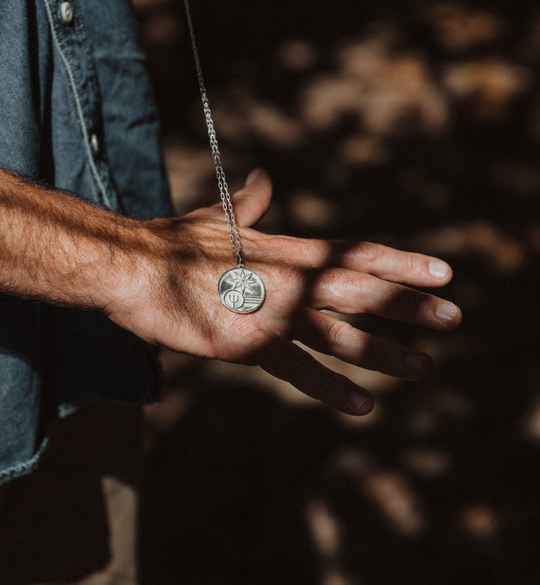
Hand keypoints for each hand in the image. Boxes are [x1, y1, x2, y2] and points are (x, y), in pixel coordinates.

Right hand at [106, 170, 461, 414]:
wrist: (131, 269)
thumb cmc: (170, 242)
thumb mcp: (217, 220)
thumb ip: (249, 205)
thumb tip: (264, 179)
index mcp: (287, 249)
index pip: (357, 252)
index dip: (402, 261)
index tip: (443, 271)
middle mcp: (289, 280)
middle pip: (361, 291)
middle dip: (409, 306)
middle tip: (453, 318)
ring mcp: (271, 314)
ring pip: (339, 335)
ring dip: (384, 352)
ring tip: (423, 367)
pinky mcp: (249, 347)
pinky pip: (298, 371)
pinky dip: (332, 389)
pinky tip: (363, 405)